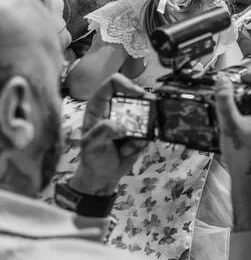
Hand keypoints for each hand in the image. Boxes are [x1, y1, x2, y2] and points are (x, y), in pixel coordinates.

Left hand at [75, 74, 148, 194]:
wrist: (103, 175)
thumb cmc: (93, 158)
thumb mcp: (91, 145)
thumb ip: (102, 132)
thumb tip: (120, 126)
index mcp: (99, 106)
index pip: (113, 83)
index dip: (127, 84)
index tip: (138, 94)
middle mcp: (117, 109)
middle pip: (136, 96)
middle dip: (140, 110)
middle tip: (139, 124)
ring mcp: (131, 119)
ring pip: (147, 114)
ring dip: (141, 130)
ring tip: (126, 145)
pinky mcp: (142, 131)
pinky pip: (150, 130)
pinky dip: (142, 142)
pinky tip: (129, 150)